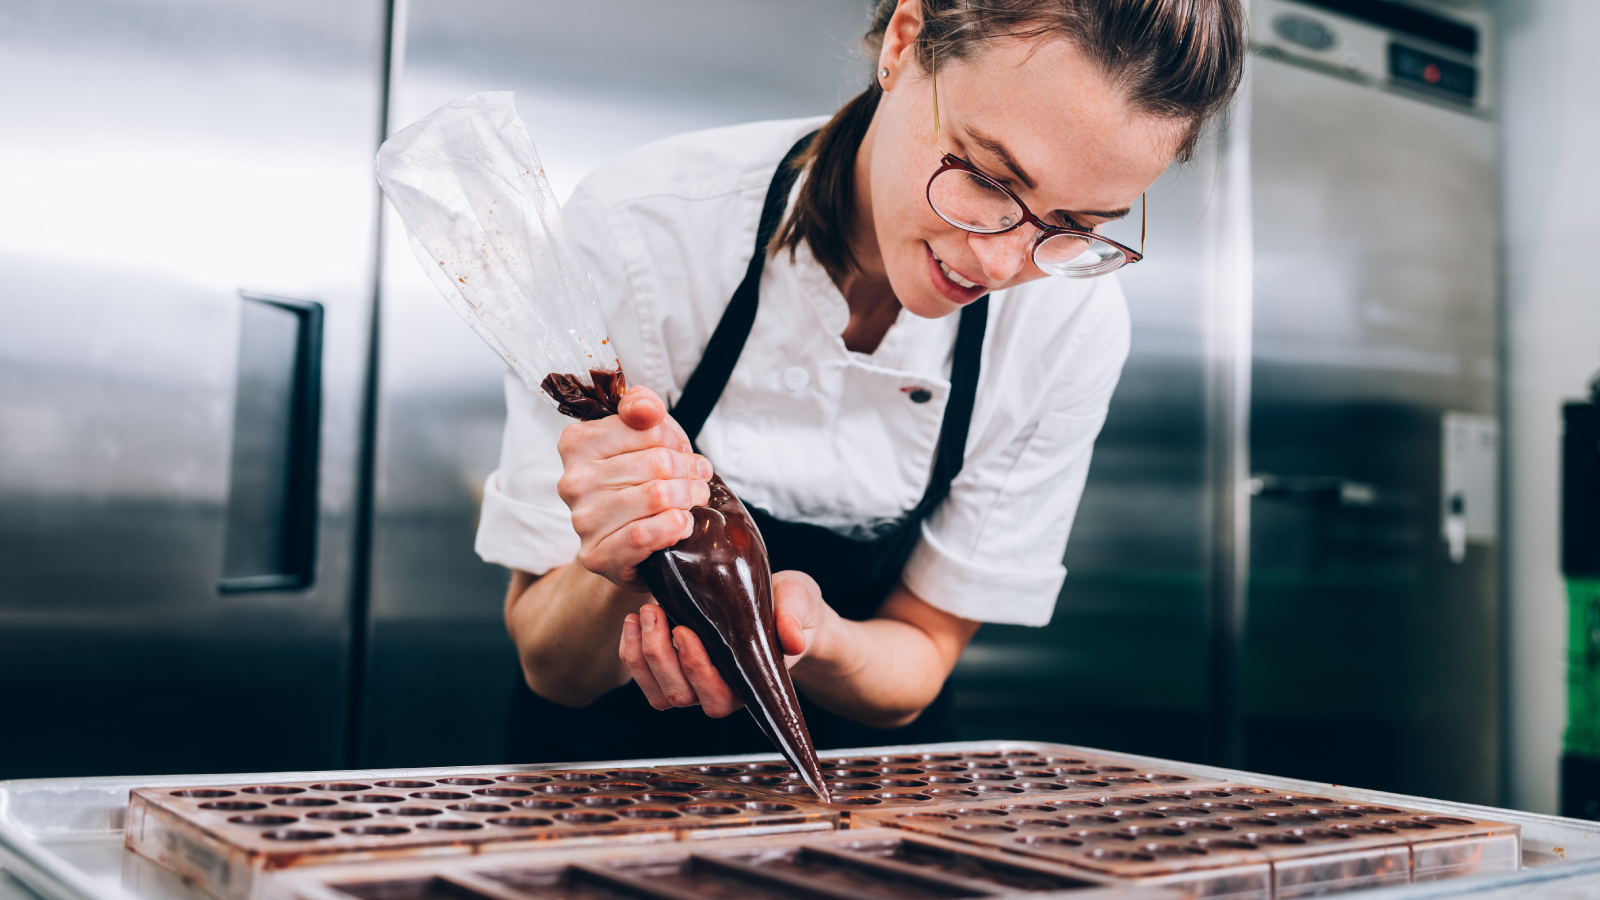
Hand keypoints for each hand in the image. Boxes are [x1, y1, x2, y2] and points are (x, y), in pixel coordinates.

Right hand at [555, 385, 712, 590]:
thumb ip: (642, 406)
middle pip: (657, 462)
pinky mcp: (596, 555)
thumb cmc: (636, 481)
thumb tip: (645, 409)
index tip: (680, 452)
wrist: (625, 542)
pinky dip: (674, 527)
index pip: (647, 427)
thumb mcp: (642, 433)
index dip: (675, 441)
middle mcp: (572, 481)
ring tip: (693, 500)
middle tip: (697, 480)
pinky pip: (645, 534)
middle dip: (688, 471)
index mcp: (576, 443)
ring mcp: (582, 519)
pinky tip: (682, 524)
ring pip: (656, 496)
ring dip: (687, 499)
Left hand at [617, 570, 828, 716]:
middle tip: (656, 611)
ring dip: (642, 655)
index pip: (719, 698)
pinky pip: (643, 675)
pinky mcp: (673, 669)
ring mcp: (692, 684)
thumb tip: (793, 641)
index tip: (685, 630)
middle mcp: (718, 690)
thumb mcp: (799, 602)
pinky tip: (633, 621)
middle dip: (660, 656)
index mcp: (749, 683)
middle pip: (679, 695)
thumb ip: (795, 619)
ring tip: (644, 613)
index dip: (697, 671)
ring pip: (657, 691)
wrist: (777, 600)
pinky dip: (630, 651)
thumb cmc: (790, 605)